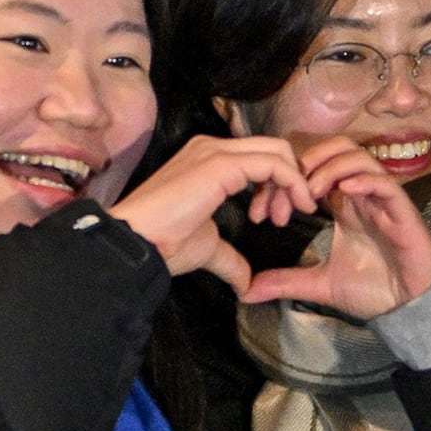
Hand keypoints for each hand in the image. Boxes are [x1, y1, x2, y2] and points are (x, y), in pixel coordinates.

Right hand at [109, 134, 317, 293]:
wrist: (139, 241)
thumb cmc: (164, 243)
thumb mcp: (207, 247)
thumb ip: (230, 257)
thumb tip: (246, 283)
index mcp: (206, 159)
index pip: (258, 156)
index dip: (275, 184)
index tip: (274, 219)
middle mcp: (211, 147)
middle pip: (272, 148)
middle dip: (289, 181)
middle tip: (282, 218)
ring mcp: (215, 151)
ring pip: (276, 152)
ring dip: (291, 185)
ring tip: (280, 220)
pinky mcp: (221, 163)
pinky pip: (273, 164)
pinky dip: (291, 183)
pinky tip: (288, 210)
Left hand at [243, 139, 430, 319]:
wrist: (413, 307)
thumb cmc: (374, 289)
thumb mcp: (320, 284)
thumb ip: (286, 281)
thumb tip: (247, 291)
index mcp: (342, 204)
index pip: (313, 168)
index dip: (286, 176)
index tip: (265, 204)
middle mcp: (360, 194)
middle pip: (335, 148)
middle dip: (306, 161)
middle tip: (286, 188)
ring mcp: (382, 200)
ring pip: (358, 157)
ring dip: (330, 168)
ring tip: (310, 192)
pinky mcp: (402, 211)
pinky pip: (384, 182)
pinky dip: (363, 180)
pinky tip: (342, 193)